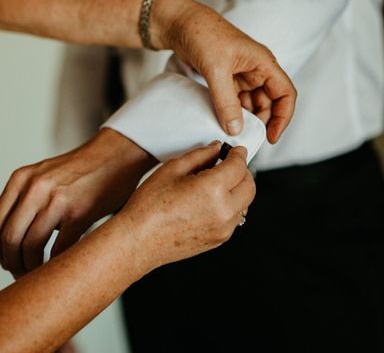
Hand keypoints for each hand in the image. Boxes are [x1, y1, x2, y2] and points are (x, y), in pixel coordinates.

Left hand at [0, 128, 155, 277]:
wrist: (115, 155)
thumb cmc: (81, 170)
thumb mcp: (43, 175)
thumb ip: (25, 199)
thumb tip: (9, 240)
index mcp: (21, 179)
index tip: (7, 261)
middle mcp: (34, 187)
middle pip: (10, 238)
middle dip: (12, 263)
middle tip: (20, 275)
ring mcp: (56, 199)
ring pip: (30, 246)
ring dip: (31, 268)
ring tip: (39, 274)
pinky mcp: (79, 212)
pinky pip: (58, 249)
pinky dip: (55, 264)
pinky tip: (58, 267)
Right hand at [116, 142, 254, 272]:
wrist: (139, 241)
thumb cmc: (148, 206)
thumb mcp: (171, 170)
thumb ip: (199, 156)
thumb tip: (216, 149)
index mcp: (212, 189)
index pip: (238, 166)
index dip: (238, 154)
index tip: (236, 150)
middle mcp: (224, 210)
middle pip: (249, 186)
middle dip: (243, 172)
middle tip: (230, 163)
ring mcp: (224, 228)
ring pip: (244, 203)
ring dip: (237, 190)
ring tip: (218, 183)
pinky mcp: (219, 240)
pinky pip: (234, 218)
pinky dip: (230, 206)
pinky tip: (210, 201)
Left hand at [152, 0, 295, 142]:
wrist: (178, 23)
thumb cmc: (202, 34)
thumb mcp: (216, 70)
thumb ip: (226, 101)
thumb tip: (235, 130)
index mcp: (263, 63)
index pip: (285, 94)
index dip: (283, 117)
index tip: (271, 137)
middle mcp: (255, 70)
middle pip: (268, 102)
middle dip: (260, 121)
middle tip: (245, 139)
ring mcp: (240, 75)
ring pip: (250, 103)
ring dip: (244, 119)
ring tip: (232, 134)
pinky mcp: (225, 78)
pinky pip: (234, 100)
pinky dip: (231, 112)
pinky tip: (222, 123)